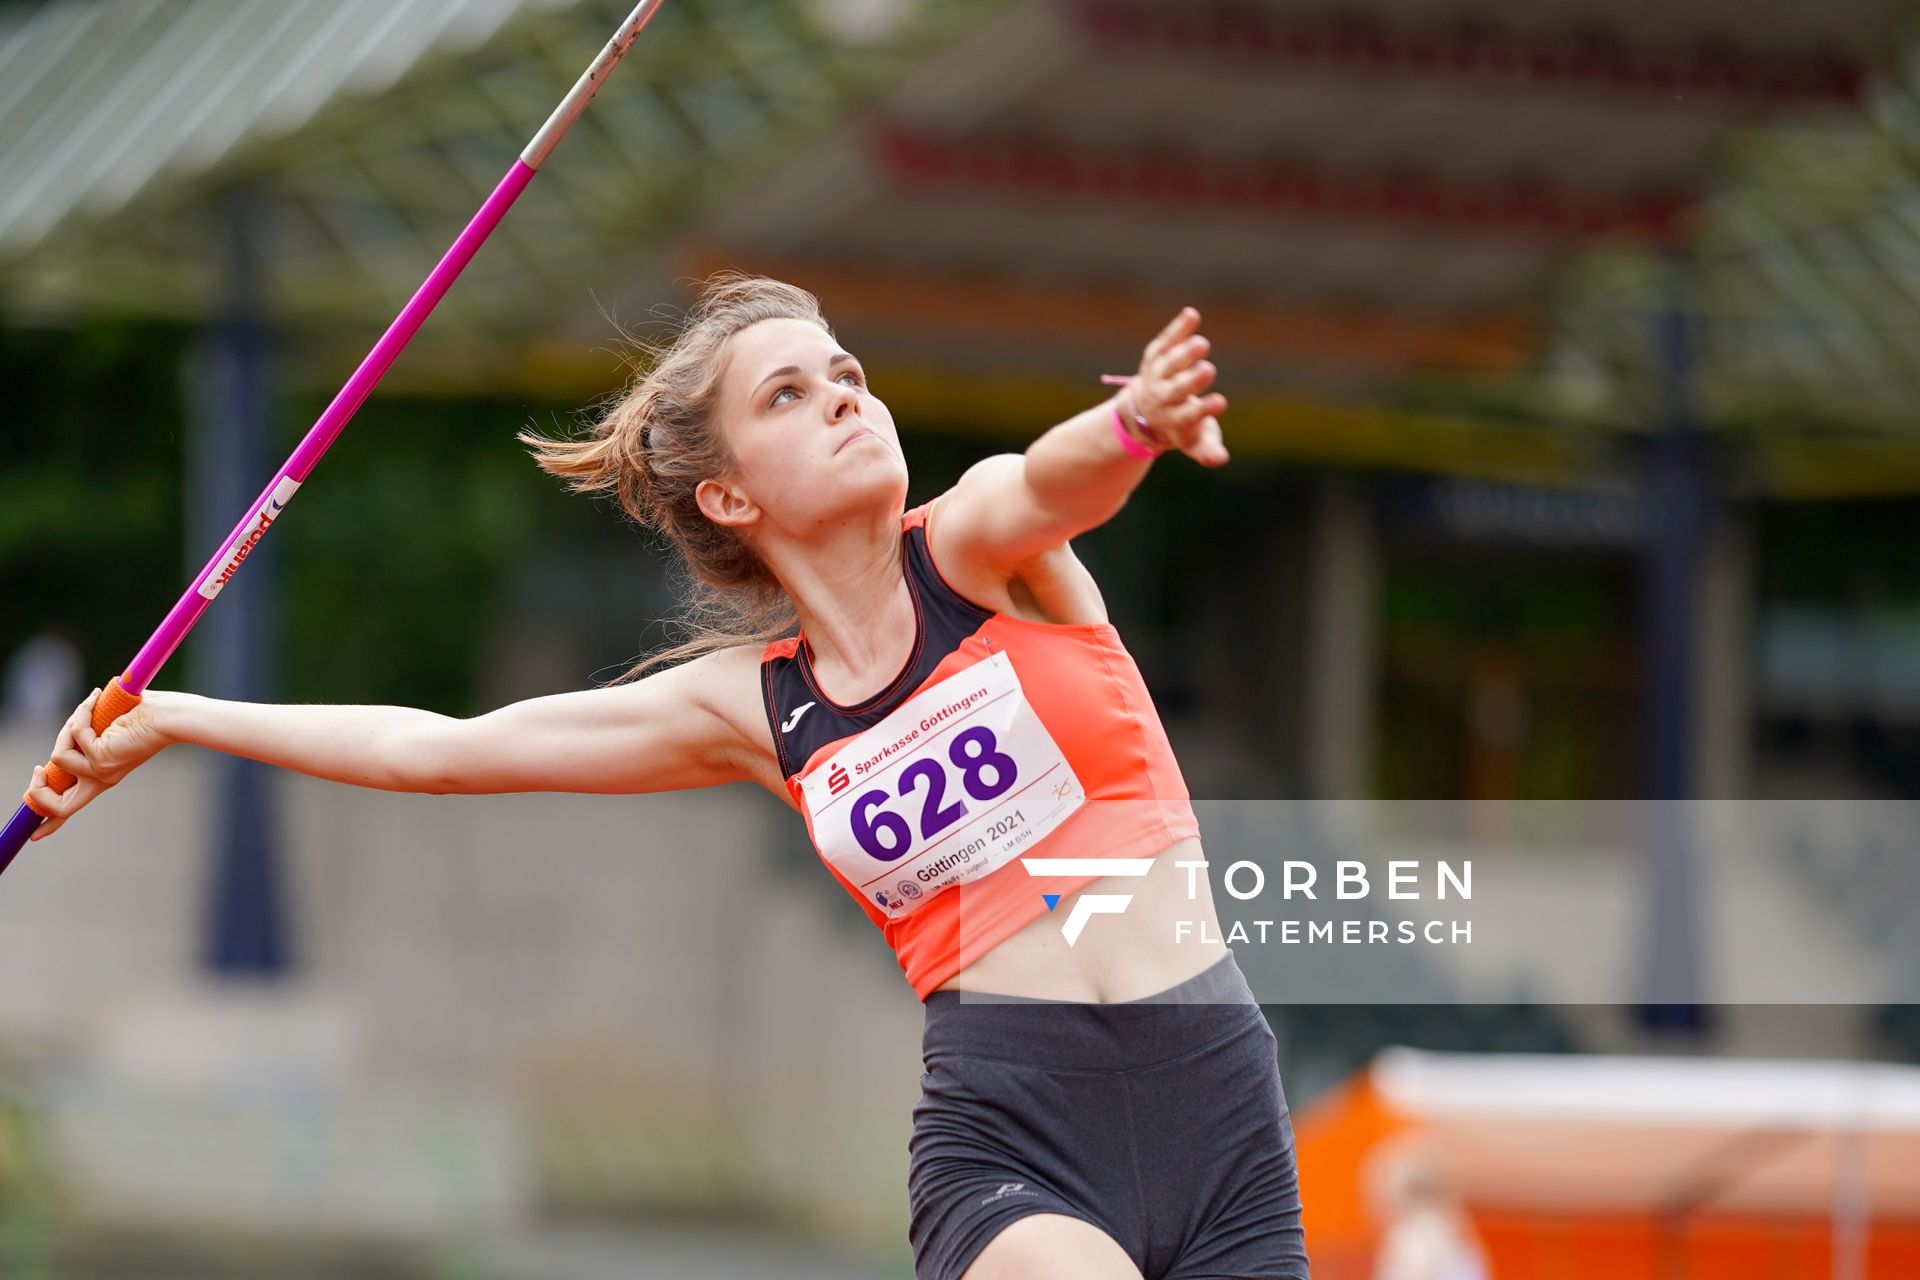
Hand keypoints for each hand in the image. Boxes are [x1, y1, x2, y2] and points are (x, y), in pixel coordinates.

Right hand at [21, 687, 170, 840]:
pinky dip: (81, 715)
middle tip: (37, 771)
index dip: (51, 823)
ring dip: (67, 728)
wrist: (171, 716)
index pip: (71, 807)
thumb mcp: (110, 731)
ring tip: (89, 708)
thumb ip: (88, 736)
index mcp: (103, 776)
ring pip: (58, 758)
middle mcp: (101, 779)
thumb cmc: (147, 716)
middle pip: (59, 808)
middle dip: (38, 791)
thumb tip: (74, 724)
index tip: (35, 836)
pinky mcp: (102, 758)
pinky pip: (74, 736)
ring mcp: (100, 772)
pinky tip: (96, 700)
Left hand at [1131, 306, 1229, 466]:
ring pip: (1168, 364)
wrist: (1144, 411)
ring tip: (1201, 344)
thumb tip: (1219, 460)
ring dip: (1183, 354)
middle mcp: (1163, 398)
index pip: (1188, 417)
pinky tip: (1191, 314)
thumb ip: (1207, 449)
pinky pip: (1166, 341)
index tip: (1220, 403)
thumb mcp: (1195, 441)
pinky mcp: (1157, 355)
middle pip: (1175, 390)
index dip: (1203, 410)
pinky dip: (1177, 329)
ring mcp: (1158, 375)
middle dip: (1190, 381)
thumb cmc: (1182, 426)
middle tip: (1207, 370)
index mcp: (1176, 420)